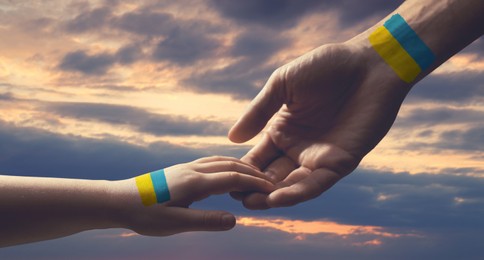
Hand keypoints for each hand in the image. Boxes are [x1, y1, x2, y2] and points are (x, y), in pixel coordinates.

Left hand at [109, 156, 273, 235]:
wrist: (118, 200)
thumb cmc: (144, 214)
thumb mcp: (174, 223)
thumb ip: (204, 220)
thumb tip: (234, 219)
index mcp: (194, 182)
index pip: (233, 178)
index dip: (255, 184)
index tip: (273, 190)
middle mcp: (193, 170)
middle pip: (231, 165)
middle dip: (253, 173)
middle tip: (272, 183)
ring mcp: (187, 168)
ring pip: (221, 161)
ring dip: (242, 166)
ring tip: (257, 176)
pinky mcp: (182, 170)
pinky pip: (212, 162)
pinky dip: (228, 165)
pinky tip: (229, 173)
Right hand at [229, 40, 409, 208]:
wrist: (368, 63)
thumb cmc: (326, 66)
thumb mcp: (283, 84)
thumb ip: (259, 111)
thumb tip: (232, 138)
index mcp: (283, 130)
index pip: (257, 156)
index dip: (241, 168)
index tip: (222, 178)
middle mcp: (299, 148)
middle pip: (271, 175)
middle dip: (253, 187)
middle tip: (234, 196)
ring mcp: (319, 157)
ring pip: (292, 185)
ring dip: (272, 196)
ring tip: (250, 202)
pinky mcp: (341, 162)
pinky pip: (317, 183)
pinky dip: (298, 192)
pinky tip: (278, 198)